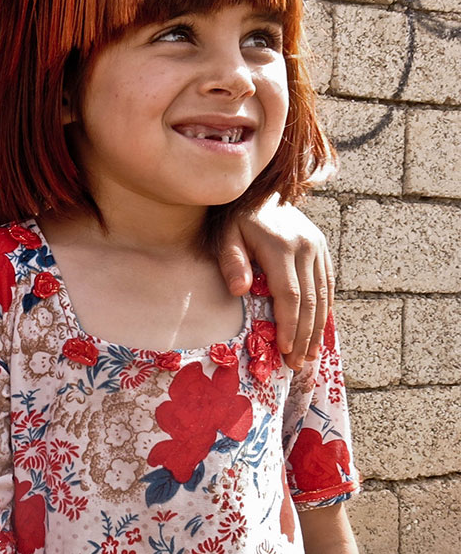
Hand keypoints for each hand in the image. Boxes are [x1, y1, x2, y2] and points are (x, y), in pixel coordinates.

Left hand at [218, 195, 333, 368]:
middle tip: (297, 363)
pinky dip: (324, 310)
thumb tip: (239, 290)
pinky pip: (327, 285)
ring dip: (317, 329)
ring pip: (323, 296)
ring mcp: (317, 248)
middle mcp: (306, 248)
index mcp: (281, 247)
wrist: (260, 190)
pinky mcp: (322, 249)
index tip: (285, 350)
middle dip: (304, 336)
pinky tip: (319, 331)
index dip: (290, 325)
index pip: (290, 295)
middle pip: (310, 301)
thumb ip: (232, 261)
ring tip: (309, 356)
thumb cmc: (235, 217)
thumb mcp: (226, 235)